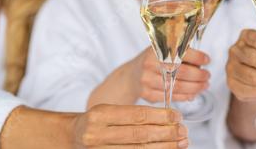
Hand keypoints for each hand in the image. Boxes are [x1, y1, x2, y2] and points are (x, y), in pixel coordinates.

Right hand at [73, 104, 187, 147]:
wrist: (71, 136)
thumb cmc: (97, 121)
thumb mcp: (109, 110)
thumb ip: (134, 114)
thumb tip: (168, 118)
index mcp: (101, 114)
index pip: (137, 115)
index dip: (161, 116)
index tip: (177, 116)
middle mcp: (97, 134)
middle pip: (140, 135)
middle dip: (166, 133)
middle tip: (183, 130)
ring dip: (164, 147)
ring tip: (180, 142)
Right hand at [135, 47, 209, 102]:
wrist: (130, 76)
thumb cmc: (152, 61)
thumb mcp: (163, 50)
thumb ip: (180, 52)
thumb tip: (203, 61)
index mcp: (156, 49)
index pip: (182, 52)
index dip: (198, 57)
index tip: (207, 60)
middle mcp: (150, 64)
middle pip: (182, 72)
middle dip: (199, 75)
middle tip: (208, 76)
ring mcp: (147, 80)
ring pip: (177, 87)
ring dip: (195, 88)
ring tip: (204, 85)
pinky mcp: (147, 95)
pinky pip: (171, 97)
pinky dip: (185, 97)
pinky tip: (193, 94)